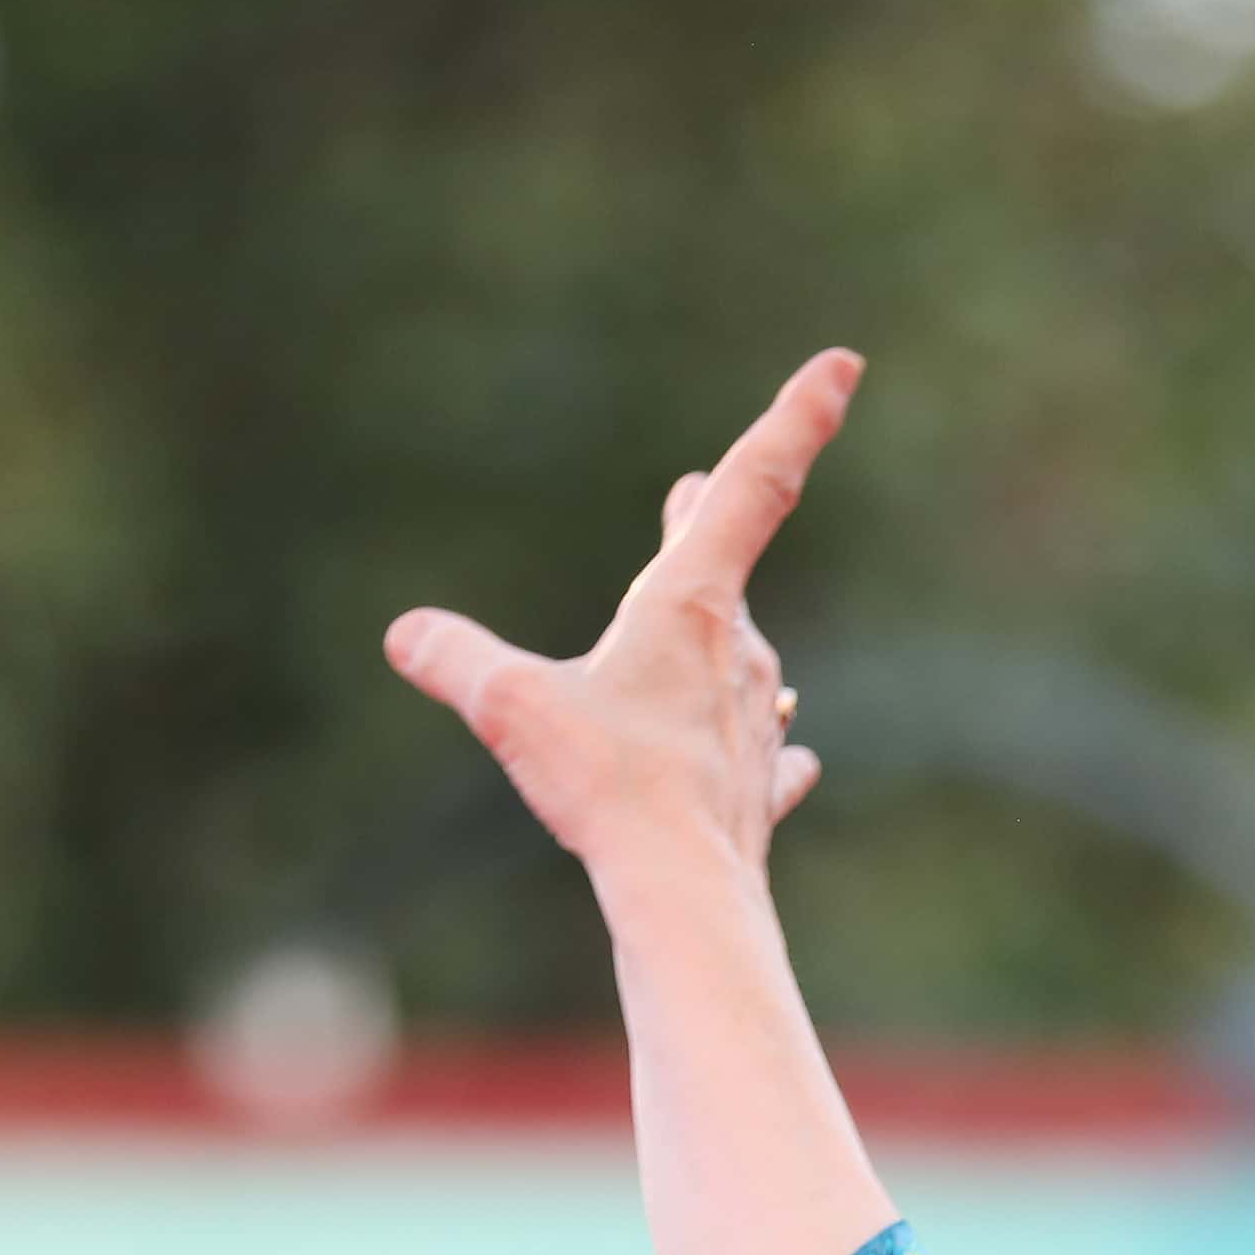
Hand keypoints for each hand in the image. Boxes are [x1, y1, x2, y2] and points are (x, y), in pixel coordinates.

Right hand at [386, 352, 859, 912]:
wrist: (685, 890)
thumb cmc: (609, 785)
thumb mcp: (512, 709)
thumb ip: (457, 661)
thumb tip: (407, 636)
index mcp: (690, 603)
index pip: (753, 485)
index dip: (798, 418)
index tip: (846, 364)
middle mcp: (737, 652)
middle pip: (730, 564)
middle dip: (711, 520)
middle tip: (698, 489)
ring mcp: (755, 724)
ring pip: (745, 660)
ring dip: (725, 636)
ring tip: (724, 626)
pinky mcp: (758, 790)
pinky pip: (769, 754)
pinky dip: (766, 747)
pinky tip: (788, 755)